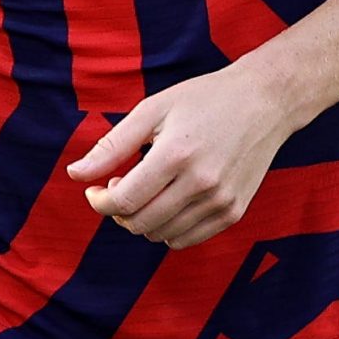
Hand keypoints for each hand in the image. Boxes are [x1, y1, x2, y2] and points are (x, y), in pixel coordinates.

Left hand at [65, 62, 295, 250]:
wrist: (265, 102)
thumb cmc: (202, 100)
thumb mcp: (152, 110)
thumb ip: (111, 145)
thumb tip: (74, 174)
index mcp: (176, 155)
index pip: (124, 200)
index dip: (99, 201)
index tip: (93, 189)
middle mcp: (201, 183)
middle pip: (140, 223)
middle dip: (117, 212)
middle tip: (118, 186)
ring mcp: (221, 202)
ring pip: (162, 236)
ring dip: (141, 220)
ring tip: (145, 190)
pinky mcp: (235, 212)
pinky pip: (187, 239)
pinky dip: (167, 229)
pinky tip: (166, 201)